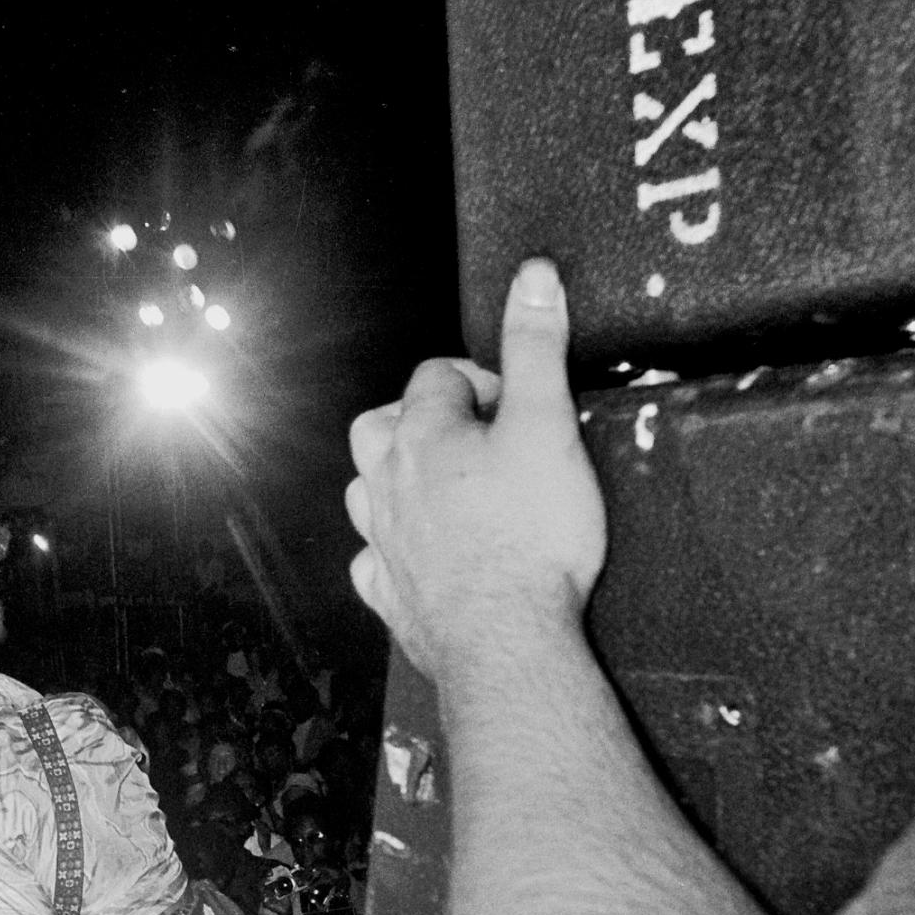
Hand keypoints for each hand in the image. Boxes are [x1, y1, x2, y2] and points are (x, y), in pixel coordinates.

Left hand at [344, 258, 605, 680]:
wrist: (506, 639)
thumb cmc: (530, 533)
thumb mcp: (548, 424)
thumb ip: (537, 348)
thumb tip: (534, 275)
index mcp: (421, 436)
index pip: (435, 376)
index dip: (480, 378)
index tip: (518, 402)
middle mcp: (386, 484)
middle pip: (379, 429)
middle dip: (421, 423)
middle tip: (476, 439)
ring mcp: (382, 543)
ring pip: (366, 493)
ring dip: (398, 483)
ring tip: (448, 492)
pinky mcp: (389, 596)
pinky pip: (374, 564)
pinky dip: (392, 553)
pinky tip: (422, 558)